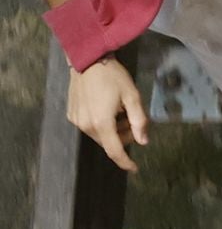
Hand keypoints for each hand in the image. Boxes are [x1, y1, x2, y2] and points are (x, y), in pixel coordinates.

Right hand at [66, 57, 147, 173]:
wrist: (87, 59)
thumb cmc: (112, 76)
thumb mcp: (132, 96)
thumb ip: (139, 121)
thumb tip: (143, 142)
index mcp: (102, 123)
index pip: (115, 151)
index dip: (125, 162)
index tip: (134, 169)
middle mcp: (86, 125)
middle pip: (108, 142)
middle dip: (123, 138)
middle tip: (132, 121)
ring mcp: (77, 120)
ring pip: (99, 135)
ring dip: (112, 130)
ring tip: (120, 112)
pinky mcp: (71, 114)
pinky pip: (90, 126)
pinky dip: (101, 124)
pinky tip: (107, 108)